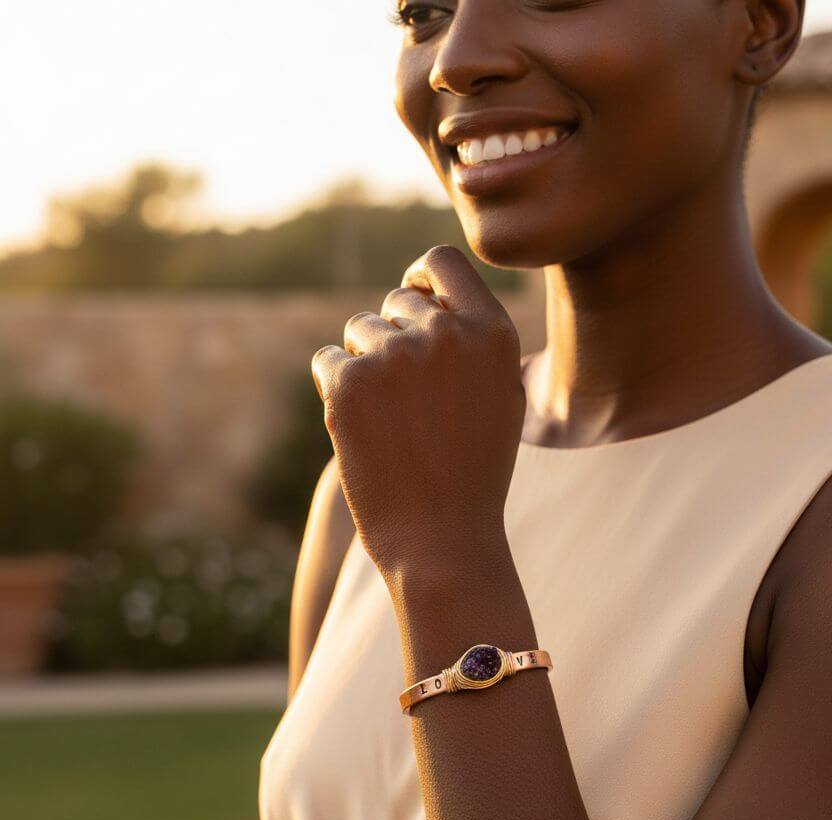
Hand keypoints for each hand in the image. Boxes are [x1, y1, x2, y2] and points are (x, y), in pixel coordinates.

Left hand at [311, 245, 524, 587]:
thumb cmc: (474, 474)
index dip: (422, 278)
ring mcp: (396, 354)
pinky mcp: (349, 381)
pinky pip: (326, 362)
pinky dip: (336, 391)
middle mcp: (446, 332)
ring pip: (358, 330)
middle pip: (396, 300)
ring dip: (364, 366)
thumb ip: (474, 341)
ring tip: (391, 424)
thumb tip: (425, 295)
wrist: (443, 541)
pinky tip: (363, 433)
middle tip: (407, 401)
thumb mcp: (500, 398)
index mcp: (492, 333)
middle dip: (393, 337)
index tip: (413, 300)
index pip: (444, 262)